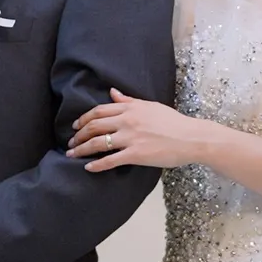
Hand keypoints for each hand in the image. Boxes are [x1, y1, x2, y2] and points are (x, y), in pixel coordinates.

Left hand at [66, 88, 210, 171]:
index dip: (83, 118)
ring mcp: (130, 138)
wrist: (191, 137)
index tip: (75, 126)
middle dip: (78, 135)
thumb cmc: (173, 122)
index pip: (99, 111)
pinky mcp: (135, 154)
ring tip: (72, 155)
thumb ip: (129, 101)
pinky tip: (88, 168)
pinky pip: (110, 160)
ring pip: (98, 143)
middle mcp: (127, 121)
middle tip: (70, 142)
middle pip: (94, 126)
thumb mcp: (150, 106)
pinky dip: (97, 165)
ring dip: (81, 149)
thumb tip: (113, 93)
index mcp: (130, 109)